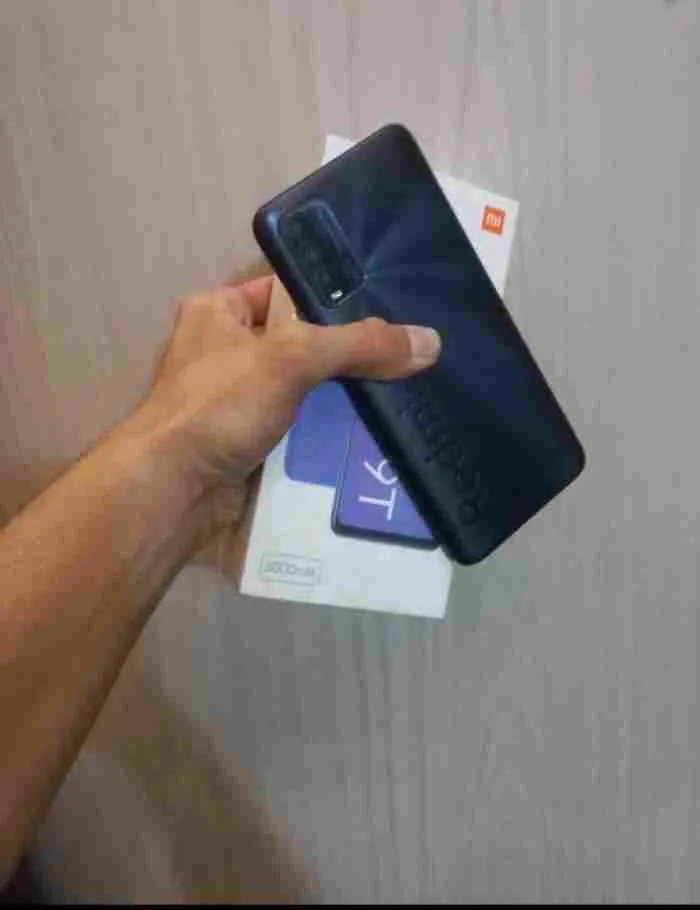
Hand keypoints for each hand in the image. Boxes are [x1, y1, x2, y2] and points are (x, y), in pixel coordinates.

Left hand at [127, 275, 440, 536]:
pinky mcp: (249, 442)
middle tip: (405, 356)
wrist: (175, 491)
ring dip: (343, 399)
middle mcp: (225, 350)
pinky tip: (371, 435)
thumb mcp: (291, 359)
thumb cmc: (219, 405)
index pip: (288, 289)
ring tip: (402, 394)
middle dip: (347, 355)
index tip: (389, 305)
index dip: (334, 295)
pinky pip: (299, 429)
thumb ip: (358, 345)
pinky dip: (328, 434)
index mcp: (219, 311)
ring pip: (305, 391)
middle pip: (303, 344)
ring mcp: (237, 401)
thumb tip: (428, 342)